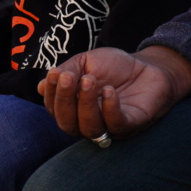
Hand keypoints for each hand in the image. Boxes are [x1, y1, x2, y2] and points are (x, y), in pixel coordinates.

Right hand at [38, 46, 190, 139]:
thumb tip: (42, 86)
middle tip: (69, 77)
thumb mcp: (87, 62)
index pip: (55, 109)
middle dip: (64, 100)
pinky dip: (109, 109)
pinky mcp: (131, 125)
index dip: (52, 94)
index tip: (55, 73)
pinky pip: (116, 125)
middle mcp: (88, 122)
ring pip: (89, 128)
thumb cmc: (115, 67)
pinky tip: (109, 91)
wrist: (149, 67)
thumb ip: (67, 71)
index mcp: (74, 109)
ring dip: (85, 104)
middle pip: (67, 123)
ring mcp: (109, 126)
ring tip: (89, 80)